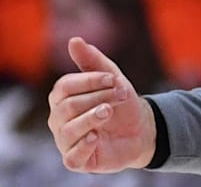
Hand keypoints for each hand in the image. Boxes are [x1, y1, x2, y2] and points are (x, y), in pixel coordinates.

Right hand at [48, 37, 156, 172]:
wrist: (141, 129)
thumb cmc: (121, 102)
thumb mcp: (111, 78)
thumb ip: (92, 60)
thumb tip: (74, 40)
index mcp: (62, 98)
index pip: (64, 86)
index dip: (88, 80)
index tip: (113, 78)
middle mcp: (59, 120)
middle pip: (68, 106)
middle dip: (98, 97)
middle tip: (120, 94)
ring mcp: (66, 142)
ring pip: (69, 129)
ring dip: (93, 117)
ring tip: (109, 111)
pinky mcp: (78, 161)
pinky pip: (71, 157)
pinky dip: (83, 146)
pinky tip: (96, 136)